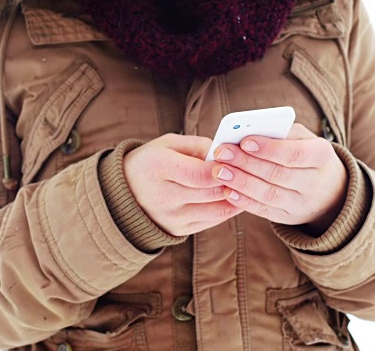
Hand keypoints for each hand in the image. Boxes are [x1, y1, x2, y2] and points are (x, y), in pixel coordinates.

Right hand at [124, 134, 241, 236]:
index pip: (200, 174)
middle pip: (212, 192)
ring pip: (218, 210)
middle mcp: (163, 197)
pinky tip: (233, 196)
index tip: (238, 160)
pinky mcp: (179, 230)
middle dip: (235, 181)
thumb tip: (228, 153)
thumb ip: (199, 145)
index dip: (223, 169)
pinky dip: (227, 208)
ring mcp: (171, 217)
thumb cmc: (151, 162)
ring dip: (236, 196)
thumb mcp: (168, 144)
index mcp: (158, 168)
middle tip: (252, 170)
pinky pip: (213, 220)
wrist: (123, 195)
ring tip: (247, 183)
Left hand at [211, 123, 347, 230]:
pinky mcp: (288, 217)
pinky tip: (227, 191)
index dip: (269, 149)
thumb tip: (247, 132)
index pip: (294, 153)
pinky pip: (264, 210)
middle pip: (278, 174)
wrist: (328, 191)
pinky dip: (244, 201)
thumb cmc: (306, 154)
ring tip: (220, 171)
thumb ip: (280, 133)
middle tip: (221, 153)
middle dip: (246, 163)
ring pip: (269, 194)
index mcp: (321, 156)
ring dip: (241, 183)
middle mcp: (314, 183)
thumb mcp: (303, 139)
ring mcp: (301, 203)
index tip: (244, 141)